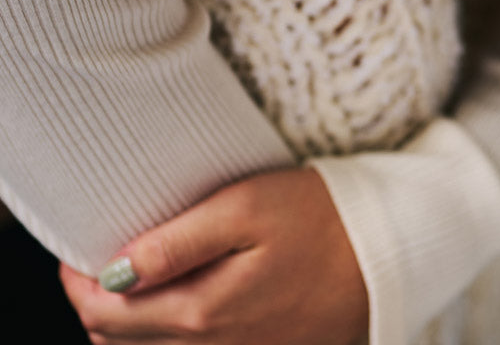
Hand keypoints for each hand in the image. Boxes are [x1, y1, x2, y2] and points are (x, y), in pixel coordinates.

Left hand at [60, 168, 367, 344]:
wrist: (384, 253)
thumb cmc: (320, 218)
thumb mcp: (249, 206)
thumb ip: (179, 239)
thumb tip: (113, 270)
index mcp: (201, 312)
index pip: (104, 313)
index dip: (77, 282)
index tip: (78, 251)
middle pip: (118, 343)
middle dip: (98, 304)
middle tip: (100, 261)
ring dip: (127, 326)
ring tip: (135, 282)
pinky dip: (164, 341)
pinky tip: (176, 307)